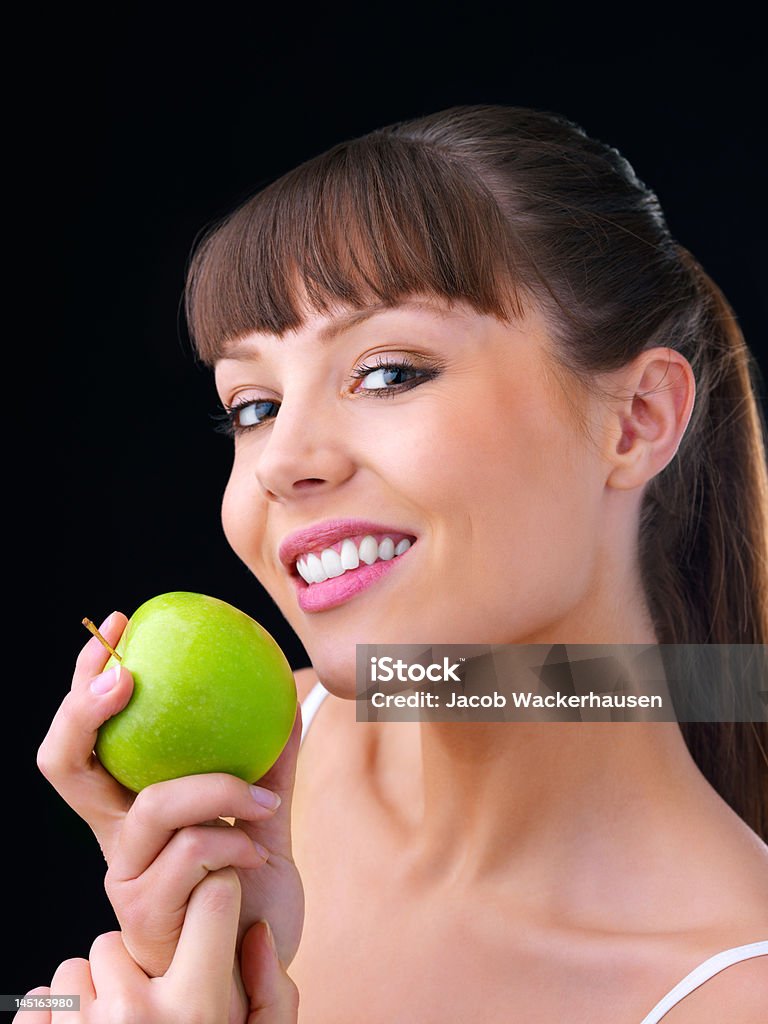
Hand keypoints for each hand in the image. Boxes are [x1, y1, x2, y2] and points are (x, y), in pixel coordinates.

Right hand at [37, 612, 304, 1022]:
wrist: (257, 951)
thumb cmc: (248, 876)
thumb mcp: (258, 805)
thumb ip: (266, 753)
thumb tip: (285, 683)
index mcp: (128, 801)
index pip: (84, 734)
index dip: (83, 679)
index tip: (118, 625)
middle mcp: (111, 833)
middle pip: (63, 764)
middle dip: (84, 709)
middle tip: (126, 673)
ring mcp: (122, 874)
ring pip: (153, 805)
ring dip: (217, 791)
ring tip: (260, 800)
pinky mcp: (146, 912)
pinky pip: (191, 853)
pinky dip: (235, 841)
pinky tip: (260, 854)